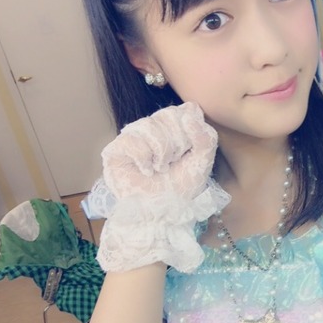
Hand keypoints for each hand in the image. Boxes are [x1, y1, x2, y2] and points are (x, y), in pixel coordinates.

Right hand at [102, 101, 216, 198]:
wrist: (163, 213)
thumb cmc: (182, 188)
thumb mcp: (203, 162)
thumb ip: (206, 137)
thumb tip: (189, 114)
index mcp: (176, 125)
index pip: (188, 109)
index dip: (192, 131)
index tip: (190, 151)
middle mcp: (154, 126)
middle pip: (169, 114)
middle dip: (177, 143)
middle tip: (174, 162)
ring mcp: (134, 135)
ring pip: (149, 125)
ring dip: (161, 153)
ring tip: (160, 168)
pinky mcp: (116, 149)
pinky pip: (132, 140)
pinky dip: (144, 159)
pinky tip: (146, 171)